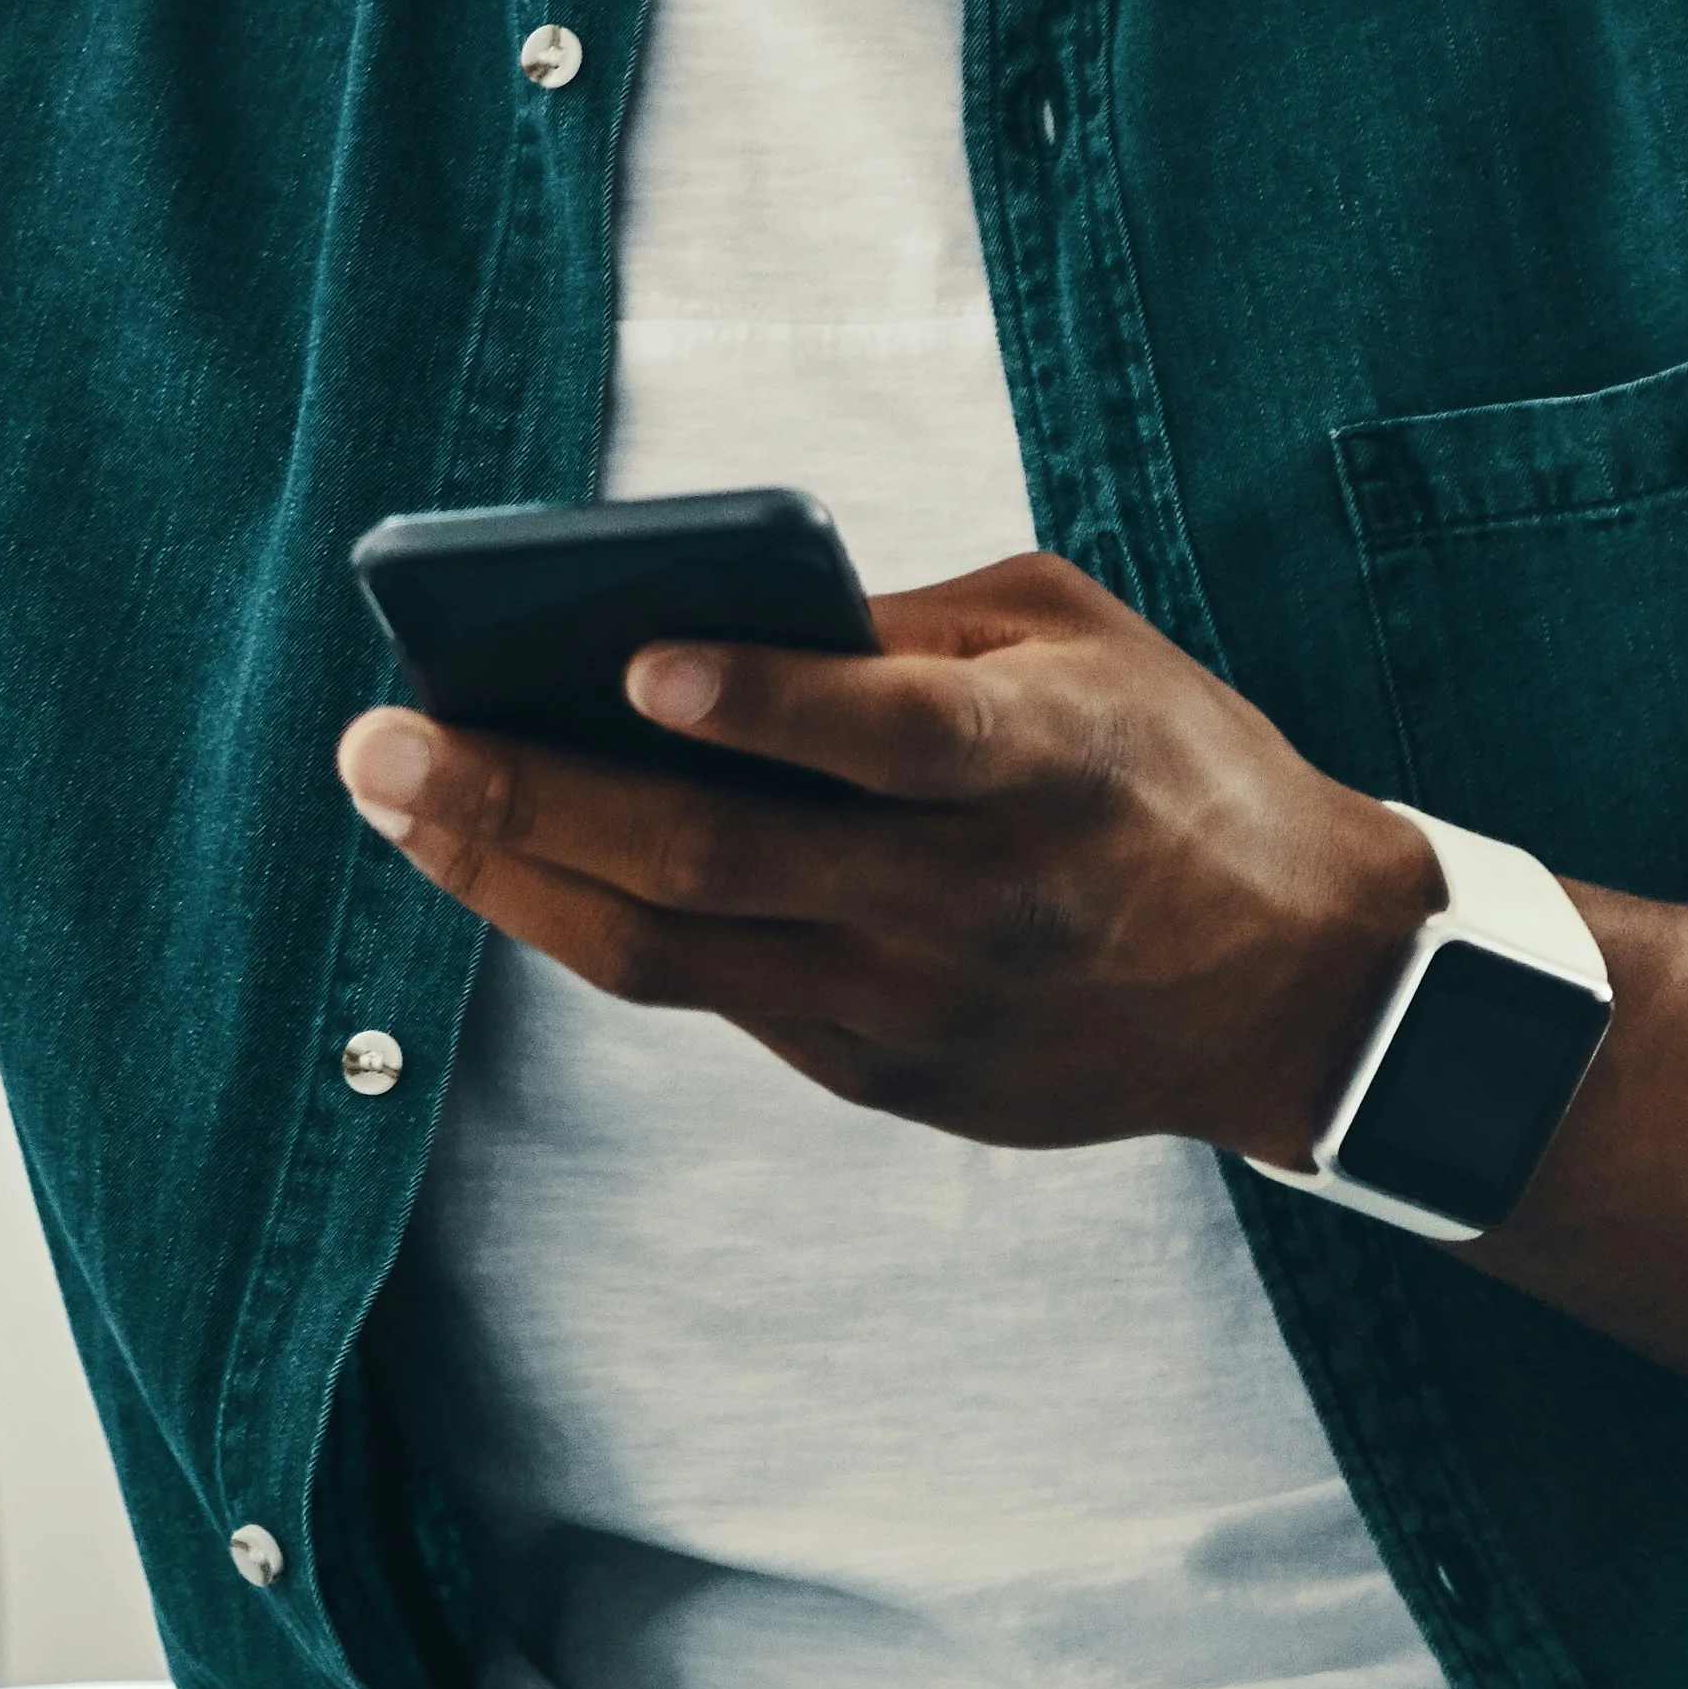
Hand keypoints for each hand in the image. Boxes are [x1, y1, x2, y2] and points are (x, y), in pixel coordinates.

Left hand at [332, 554, 1436, 1154]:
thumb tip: (711, 614)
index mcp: (1040, 763)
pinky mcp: (884, 1074)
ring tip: (396, 801)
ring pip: (672, 955)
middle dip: (531, 800)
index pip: (888, 738)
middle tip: (382, 744)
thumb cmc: (1174, 771)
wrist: (1306, 993)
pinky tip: (507, 860)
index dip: (765, 707)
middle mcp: (965, 898)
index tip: (637, 667)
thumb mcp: (1078, 643)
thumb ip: (905, 627)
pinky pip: (708, 996)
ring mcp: (915, 1005)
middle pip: (718, 864)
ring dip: (513, 876)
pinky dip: (594, 924)